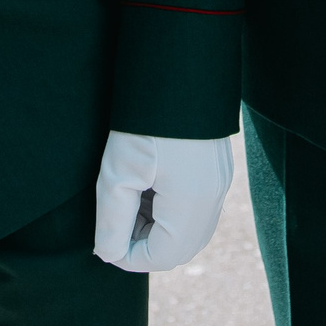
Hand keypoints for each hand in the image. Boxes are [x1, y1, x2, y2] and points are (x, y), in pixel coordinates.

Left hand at [92, 131, 234, 271]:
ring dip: (158, 228)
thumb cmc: (144, 118)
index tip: (105, 242)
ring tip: (130, 202)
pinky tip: (148, 187)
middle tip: (117, 224)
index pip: (162, 256)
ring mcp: (220, 182)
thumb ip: (112, 219)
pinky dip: (171, 211)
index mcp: (193, 202)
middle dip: (146, 244)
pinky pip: (198, 208)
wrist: (176, 68)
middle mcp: (214, 197)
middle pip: (181, 248)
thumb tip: (108, 252)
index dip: (130, 256)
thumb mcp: (119, 170)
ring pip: (190, 230)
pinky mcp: (218, 168)